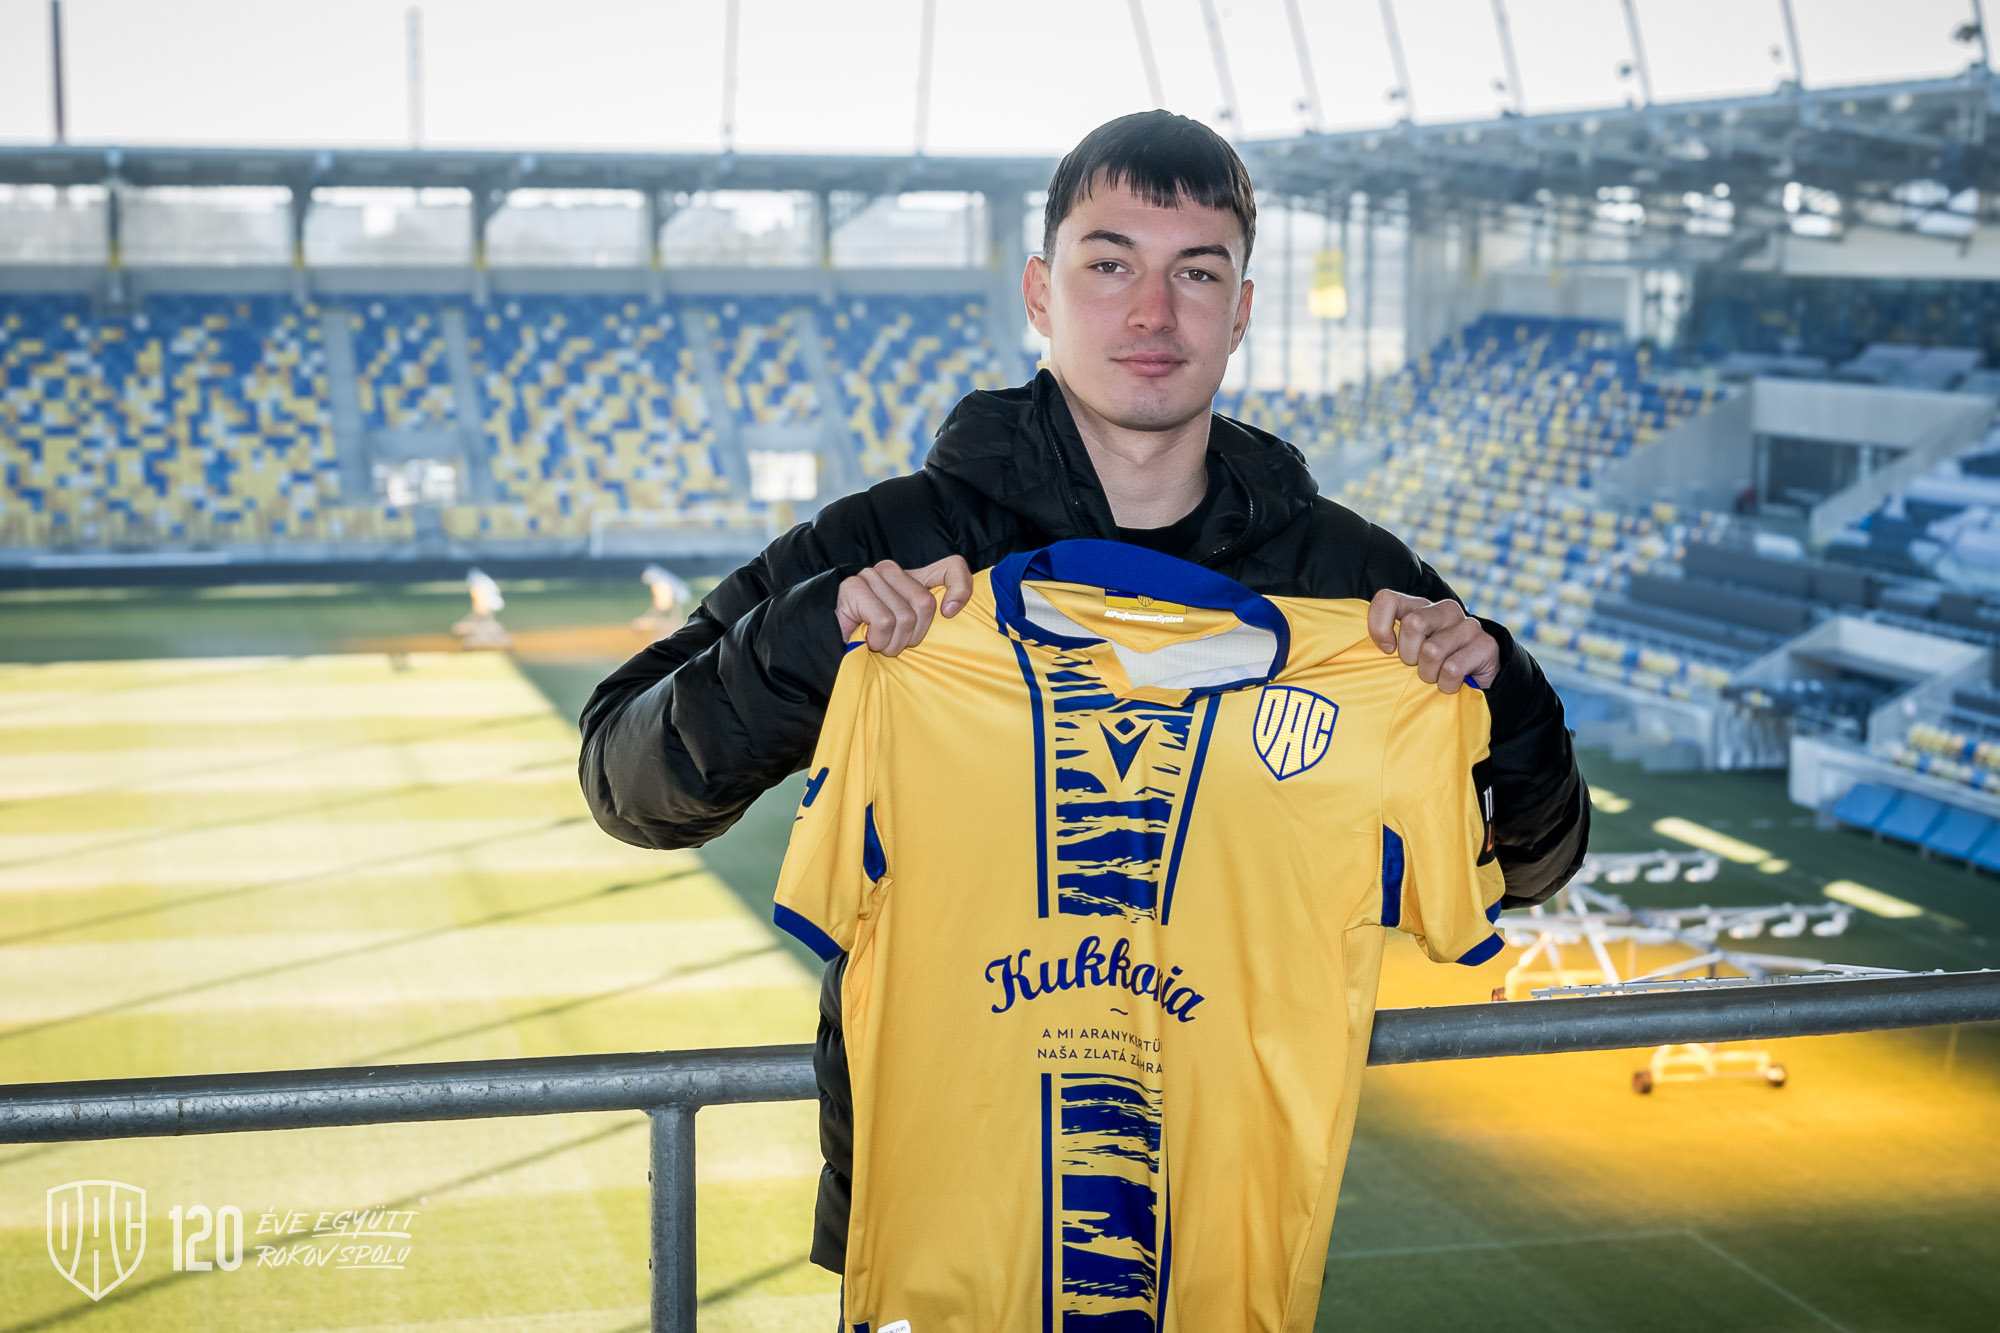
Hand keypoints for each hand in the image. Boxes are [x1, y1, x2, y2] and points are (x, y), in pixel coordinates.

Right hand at [836, 556, 973, 655]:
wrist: (832, 654)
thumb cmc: (876, 645)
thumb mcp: (913, 634)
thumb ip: (933, 619)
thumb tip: (952, 610)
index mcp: (911, 577)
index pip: (952, 566)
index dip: (961, 589)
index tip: (951, 614)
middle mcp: (891, 570)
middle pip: (926, 603)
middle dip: (913, 636)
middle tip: (895, 643)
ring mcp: (870, 576)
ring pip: (905, 616)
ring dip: (892, 642)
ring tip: (878, 643)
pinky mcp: (852, 587)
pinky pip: (884, 621)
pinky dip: (878, 640)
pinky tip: (865, 640)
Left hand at [1367, 590, 1499, 692]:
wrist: (1479, 683)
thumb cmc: (1431, 668)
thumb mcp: (1405, 654)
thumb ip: (1385, 643)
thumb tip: (1353, 647)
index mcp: (1420, 606)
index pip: (1387, 599)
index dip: (1379, 626)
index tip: (1386, 650)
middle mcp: (1444, 609)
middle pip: (1412, 624)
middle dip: (1409, 656)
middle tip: (1417, 667)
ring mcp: (1468, 625)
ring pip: (1432, 651)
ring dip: (1429, 675)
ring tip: (1435, 677)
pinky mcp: (1486, 644)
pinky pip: (1452, 668)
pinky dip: (1447, 684)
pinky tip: (1453, 683)